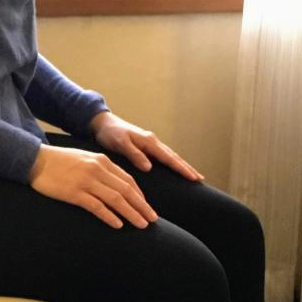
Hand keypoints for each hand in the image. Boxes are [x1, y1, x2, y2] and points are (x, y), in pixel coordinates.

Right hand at [27, 144, 158, 229]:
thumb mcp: (84, 159)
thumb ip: (101, 169)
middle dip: (142, 206)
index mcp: (102, 161)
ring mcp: (86, 181)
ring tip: (141, 224)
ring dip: (131, 213)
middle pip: (126, 190)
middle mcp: (97, 170)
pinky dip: (110, 216)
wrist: (35, 160)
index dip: (140, 195)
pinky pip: (97, 206)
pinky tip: (118, 225)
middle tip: (152, 219)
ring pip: (116, 199)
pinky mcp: (74, 192)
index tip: (147, 207)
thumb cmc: (59, 161)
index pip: (128, 180)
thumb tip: (116, 185)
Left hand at [87, 111, 203, 181]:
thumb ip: (134, 154)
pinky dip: (172, 162)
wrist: (102, 122)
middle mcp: (152, 141)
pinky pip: (163, 156)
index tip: (193, 178)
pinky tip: (175, 168)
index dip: (181, 168)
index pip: (169, 158)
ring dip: (182, 165)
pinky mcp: (145, 145)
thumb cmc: (110, 133)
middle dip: (187, 168)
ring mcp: (150, 143)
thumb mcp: (120, 143)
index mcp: (148, 141)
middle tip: (199, 179)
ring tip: (192, 175)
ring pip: (170, 156)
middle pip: (174, 157)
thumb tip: (149, 167)